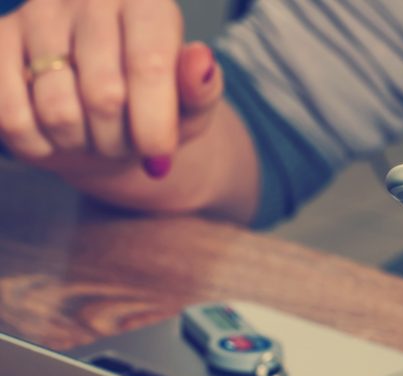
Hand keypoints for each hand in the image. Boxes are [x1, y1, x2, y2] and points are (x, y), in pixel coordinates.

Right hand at [0, 0, 221, 178]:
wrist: (102, 115)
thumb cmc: (154, 107)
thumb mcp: (191, 106)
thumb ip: (201, 89)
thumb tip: (201, 61)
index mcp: (147, 3)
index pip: (148, 67)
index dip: (154, 123)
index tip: (159, 153)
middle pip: (104, 95)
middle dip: (119, 140)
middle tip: (125, 143)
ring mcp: (38, 15)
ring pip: (58, 111)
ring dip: (81, 144)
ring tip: (93, 135)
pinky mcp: (0, 39)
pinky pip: (11, 116)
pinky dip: (38, 144)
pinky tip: (55, 136)